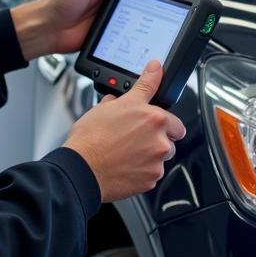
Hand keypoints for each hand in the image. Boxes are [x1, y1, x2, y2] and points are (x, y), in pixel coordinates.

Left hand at [11, 0, 142, 60]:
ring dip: (137, 17)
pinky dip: (131, 32)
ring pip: (135, 15)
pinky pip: (127, 31)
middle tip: (140, 4)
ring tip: (137, 19)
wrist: (49, 27)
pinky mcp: (110, 31)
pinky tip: (131, 31)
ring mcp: (111, 14)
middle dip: (141, 1)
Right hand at [64, 61, 185, 202]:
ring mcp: (156, 163)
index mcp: (154, 118)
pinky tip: (125, 166)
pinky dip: (142, 172)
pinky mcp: (150, 181)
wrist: (81, 168)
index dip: (166, 121)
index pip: (175, 119)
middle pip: (171, 140)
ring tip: (128, 154)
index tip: (163, 123)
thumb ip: (139, 88)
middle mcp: (160, 140)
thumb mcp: (113, 103)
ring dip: (151, 156)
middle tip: (137, 139)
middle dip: (158, 139)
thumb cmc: (91, 137)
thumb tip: (148, 75)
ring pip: (161, 158)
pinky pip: (152, 175)